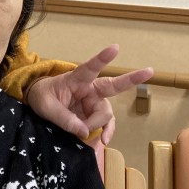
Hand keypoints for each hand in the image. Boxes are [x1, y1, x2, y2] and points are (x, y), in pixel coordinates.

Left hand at [25, 44, 152, 144]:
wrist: (39, 103)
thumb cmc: (42, 97)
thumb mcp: (46, 107)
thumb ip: (63, 118)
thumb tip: (84, 132)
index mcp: (76, 79)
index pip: (90, 67)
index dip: (103, 58)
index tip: (115, 47)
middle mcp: (89, 89)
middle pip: (113, 86)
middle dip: (132, 79)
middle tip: (149, 71)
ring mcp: (92, 102)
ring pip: (105, 113)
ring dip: (99, 125)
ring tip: (86, 135)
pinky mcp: (92, 115)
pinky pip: (104, 124)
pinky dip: (105, 132)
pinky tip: (103, 140)